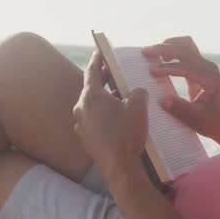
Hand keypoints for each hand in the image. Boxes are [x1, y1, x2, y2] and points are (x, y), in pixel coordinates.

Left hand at [73, 50, 149, 174]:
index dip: (97, 60)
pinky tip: (114, 118)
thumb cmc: (127, 133)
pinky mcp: (85, 138)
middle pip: (91, 88)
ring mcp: (81, 125)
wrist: (119, 166)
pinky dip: (101, 115)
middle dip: (103, 80)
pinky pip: (92, 120)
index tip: (100, 52)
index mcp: (91, 96)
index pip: (92, 71)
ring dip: (103, 99)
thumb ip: (138, 92)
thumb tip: (137, 91)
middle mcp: (81, 109)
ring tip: (118, 97)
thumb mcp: (138, 107)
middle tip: (113, 73)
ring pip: (91, 106)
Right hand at [142, 37, 219, 148]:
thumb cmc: (211, 123)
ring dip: (169, 45)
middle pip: (185, 49)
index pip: (186, 67)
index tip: (151, 72)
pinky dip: (173, 51)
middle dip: (164, 49)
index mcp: (210, 79)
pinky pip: (186, 52)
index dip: (168, 68)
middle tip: (145, 52)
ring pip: (186, 45)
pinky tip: (162, 57)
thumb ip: (180, 109)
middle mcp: (209, 68)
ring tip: (153, 52)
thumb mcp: (195, 119)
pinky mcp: (200, 67)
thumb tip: (162, 100)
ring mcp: (205, 65)